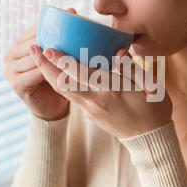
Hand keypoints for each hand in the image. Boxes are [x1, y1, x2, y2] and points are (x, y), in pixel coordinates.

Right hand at [3, 8, 77, 120]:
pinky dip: (54, 71)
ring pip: (38, 58)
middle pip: (35, 42)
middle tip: (77, 36)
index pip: (35, 29)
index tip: (73, 15)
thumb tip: (71, 10)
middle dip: (55, 40)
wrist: (52, 107)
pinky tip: (68, 69)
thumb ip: (59, 36)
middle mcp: (10, 55)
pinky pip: (38, 73)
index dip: (53, 24)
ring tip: (76, 52)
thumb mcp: (58, 54)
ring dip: (56, 56)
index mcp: (18, 44)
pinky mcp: (17, 84)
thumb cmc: (57, 77)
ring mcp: (10, 70)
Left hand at [29, 42, 172, 137]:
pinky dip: (60, 84)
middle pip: (63, 84)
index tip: (48, 48)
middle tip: (32, 50)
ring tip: (39, 60)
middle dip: (45, 67)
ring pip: (64, 92)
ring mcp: (91, 110)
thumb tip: (118, 52)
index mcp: (111, 92)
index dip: (62, 61)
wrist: (149, 139)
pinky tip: (56, 73)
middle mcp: (96, 102)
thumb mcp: (150, 87)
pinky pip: (71, 97)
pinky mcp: (90, 115)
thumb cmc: (153, 110)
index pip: (81, 74)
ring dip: (49, 75)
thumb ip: (131, 69)